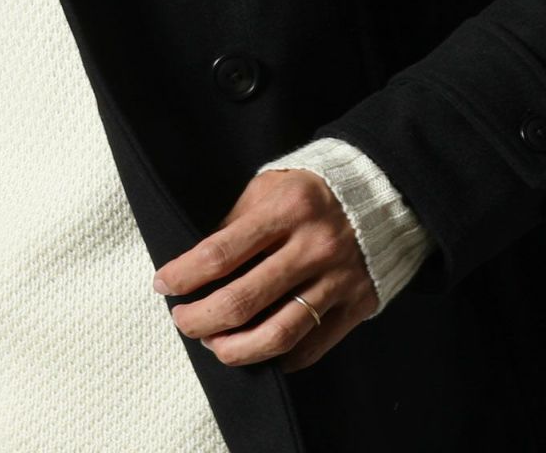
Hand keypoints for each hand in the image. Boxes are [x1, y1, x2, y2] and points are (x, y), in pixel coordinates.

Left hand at [151, 168, 378, 373]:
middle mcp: (311, 247)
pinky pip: (311, 347)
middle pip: (244, 301)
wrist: (382, 195)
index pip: (220, 253)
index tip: (163, 285)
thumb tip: (198, 265)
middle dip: (201, 319)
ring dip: (235, 349)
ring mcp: (336, 280)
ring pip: (277, 334)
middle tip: (182, 321)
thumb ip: (236, 223)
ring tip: (213, 345)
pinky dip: (278, 358)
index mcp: (285, 210)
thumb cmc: (311, 191)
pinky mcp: (355, 306)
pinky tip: (257, 351)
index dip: (184, 275)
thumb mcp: (269, 187)